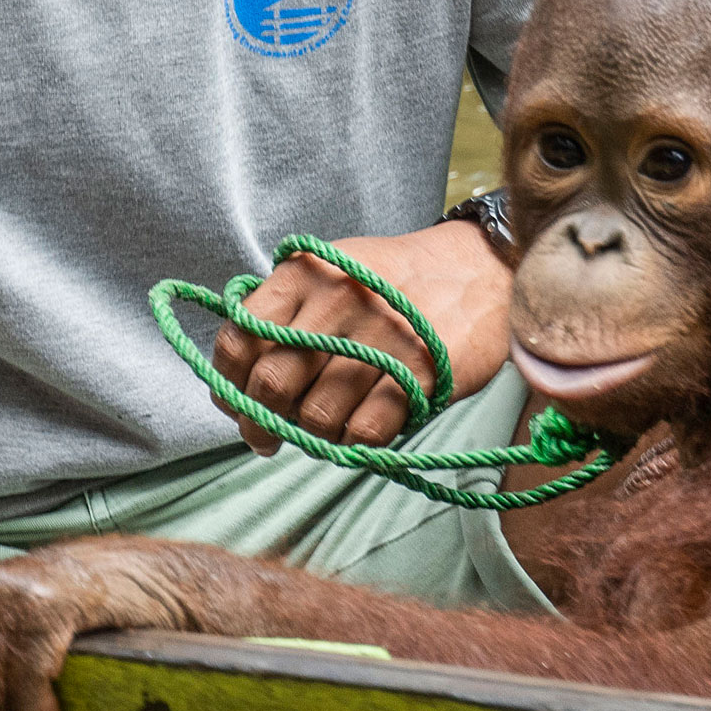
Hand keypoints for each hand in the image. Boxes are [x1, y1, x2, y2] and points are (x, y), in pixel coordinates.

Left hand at [212, 221, 510, 454]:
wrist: (481, 270)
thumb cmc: (395, 282)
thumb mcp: (332, 271)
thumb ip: (284, 313)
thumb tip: (239, 381)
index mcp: (304, 275)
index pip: (238, 341)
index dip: (228, 384)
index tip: (238, 403)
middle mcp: (336, 303)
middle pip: (271, 386)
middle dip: (261, 423)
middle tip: (270, 436)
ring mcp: (378, 340)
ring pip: (315, 416)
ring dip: (313, 434)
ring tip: (325, 427)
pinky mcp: (419, 376)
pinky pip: (364, 432)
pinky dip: (354, 440)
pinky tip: (360, 427)